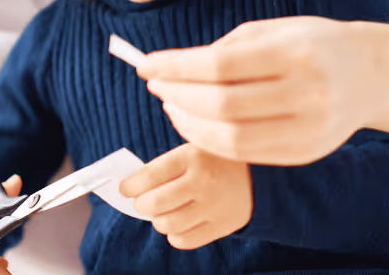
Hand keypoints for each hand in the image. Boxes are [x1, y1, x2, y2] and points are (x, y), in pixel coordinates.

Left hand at [120, 143, 251, 249]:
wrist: (263, 172)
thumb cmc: (216, 160)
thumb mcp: (193, 148)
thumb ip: (165, 165)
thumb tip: (129, 186)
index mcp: (193, 156)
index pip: (149, 176)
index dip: (129, 186)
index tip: (125, 189)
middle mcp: (203, 181)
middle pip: (154, 204)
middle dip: (141, 205)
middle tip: (143, 202)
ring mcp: (214, 206)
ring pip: (167, 225)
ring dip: (158, 221)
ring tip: (163, 212)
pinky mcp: (223, 226)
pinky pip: (184, 241)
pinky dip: (175, 235)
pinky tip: (180, 222)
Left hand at [138, 17, 388, 164]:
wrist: (369, 73)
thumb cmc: (309, 45)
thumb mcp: (273, 30)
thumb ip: (225, 49)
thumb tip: (170, 68)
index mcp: (295, 51)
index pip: (219, 66)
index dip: (176, 68)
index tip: (146, 65)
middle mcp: (306, 91)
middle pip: (222, 105)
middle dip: (178, 96)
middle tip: (156, 85)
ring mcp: (309, 127)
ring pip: (231, 139)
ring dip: (190, 124)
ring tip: (171, 106)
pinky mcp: (306, 152)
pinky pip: (246, 155)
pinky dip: (212, 142)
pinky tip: (195, 125)